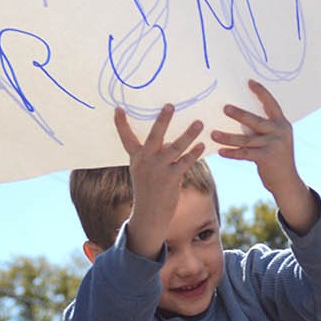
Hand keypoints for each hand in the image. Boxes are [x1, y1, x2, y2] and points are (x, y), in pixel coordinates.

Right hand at [114, 105, 207, 258]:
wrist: (149, 215)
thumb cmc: (149, 190)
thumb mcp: (146, 171)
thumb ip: (157, 155)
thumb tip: (173, 141)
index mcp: (136, 158)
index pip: (126, 138)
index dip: (121, 123)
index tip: (118, 108)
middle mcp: (146, 161)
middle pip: (154, 136)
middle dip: (163, 120)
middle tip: (170, 105)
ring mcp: (158, 169)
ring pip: (175, 147)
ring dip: (188, 134)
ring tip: (199, 122)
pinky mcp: (171, 178)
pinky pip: (185, 162)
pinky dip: (194, 153)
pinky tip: (202, 145)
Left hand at [208, 80, 316, 231]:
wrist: (287, 182)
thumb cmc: (277, 158)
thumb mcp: (275, 140)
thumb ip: (264, 129)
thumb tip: (241, 117)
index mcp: (282, 124)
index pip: (272, 104)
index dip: (261, 92)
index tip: (249, 82)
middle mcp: (280, 132)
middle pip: (255, 120)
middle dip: (239, 114)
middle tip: (224, 108)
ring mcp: (274, 145)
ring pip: (246, 139)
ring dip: (228, 137)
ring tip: (213, 133)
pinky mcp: (267, 158)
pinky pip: (245, 154)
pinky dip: (232, 152)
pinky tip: (220, 151)